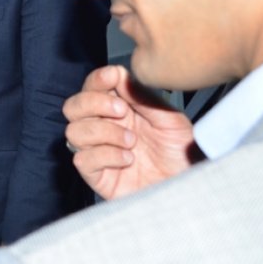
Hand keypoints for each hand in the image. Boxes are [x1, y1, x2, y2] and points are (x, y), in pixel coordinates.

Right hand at [63, 65, 197, 199]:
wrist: (190, 188)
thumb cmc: (182, 155)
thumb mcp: (169, 119)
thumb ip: (142, 97)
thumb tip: (118, 75)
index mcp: (119, 110)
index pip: (93, 87)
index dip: (97, 79)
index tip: (113, 77)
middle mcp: (104, 128)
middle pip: (72, 107)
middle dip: (93, 103)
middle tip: (122, 111)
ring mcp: (98, 152)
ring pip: (74, 132)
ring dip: (103, 132)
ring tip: (131, 142)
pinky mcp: (97, 177)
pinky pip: (82, 159)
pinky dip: (106, 155)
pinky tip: (128, 160)